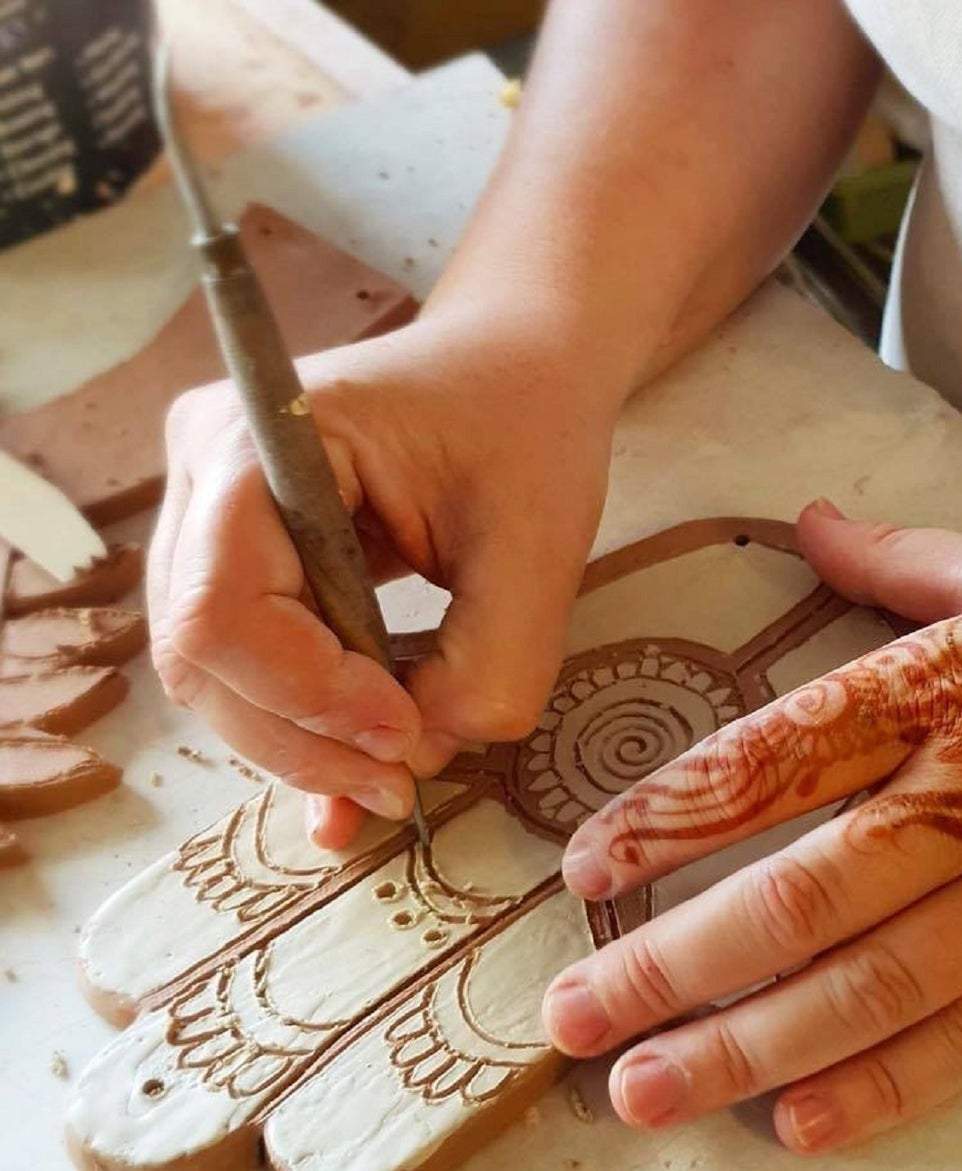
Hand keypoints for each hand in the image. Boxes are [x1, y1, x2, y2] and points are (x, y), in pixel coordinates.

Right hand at [150, 311, 619, 847]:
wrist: (517, 373)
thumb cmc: (526, 428)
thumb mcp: (538, 546)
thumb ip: (492, 665)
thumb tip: (419, 752)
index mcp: (259, 440)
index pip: (224, 606)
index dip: (307, 693)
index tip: (406, 730)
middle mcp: (206, 476)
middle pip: (202, 655)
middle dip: (301, 739)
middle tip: (400, 783)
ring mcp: (210, 520)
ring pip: (217, 677)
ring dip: (302, 745)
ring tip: (394, 778)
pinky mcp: (243, 562)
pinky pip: (250, 666)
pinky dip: (302, 731)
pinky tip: (351, 786)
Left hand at [541, 501, 961, 1151]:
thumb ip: (903, 558)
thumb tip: (804, 518)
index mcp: (950, 686)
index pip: (777, 759)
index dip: (669, 817)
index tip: (583, 867)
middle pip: (801, 897)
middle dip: (671, 965)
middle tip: (569, 1018)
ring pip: (874, 991)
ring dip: (749, 1050)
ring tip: (644, 1094)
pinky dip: (888, 1090)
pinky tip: (800, 1129)